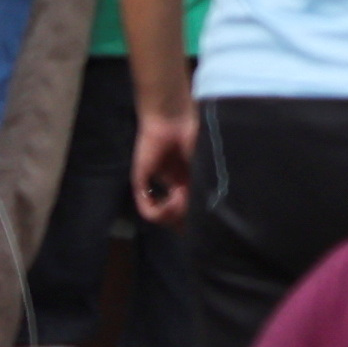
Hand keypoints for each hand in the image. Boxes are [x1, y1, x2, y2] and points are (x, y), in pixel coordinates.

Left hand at [132, 105, 193, 226]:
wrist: (173, 120)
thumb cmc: (195, 136)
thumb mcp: (205, 165)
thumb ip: (203, 188)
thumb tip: (205, 214)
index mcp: (189, 180)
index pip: (189, 209)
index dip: (196, 221)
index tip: (205, 227)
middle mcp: (173, 185)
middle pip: (176, 216)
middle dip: (185, 220)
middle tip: (192, 215)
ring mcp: (156, 185)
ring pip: (161, 215)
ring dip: (174, 214)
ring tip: (181, 200)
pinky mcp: (141, 182)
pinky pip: (147, 207)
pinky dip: (157, 211)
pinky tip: (168, 202)